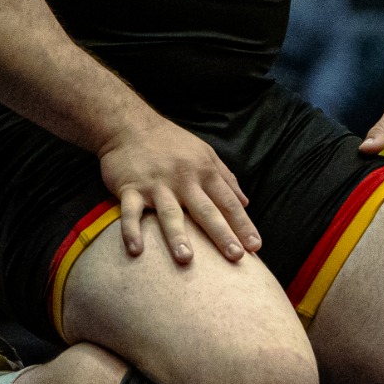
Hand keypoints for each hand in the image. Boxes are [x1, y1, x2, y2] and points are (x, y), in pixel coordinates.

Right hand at [97, 114, 260, 265]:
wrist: (129, 125)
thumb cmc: (171, 142)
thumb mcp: (204, 153)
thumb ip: (225, 178)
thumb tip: (245, 203)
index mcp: (204, 171)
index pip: (228, 202)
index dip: (242, 224)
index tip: (255, 247)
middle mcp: (183, 179)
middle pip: (205, 210)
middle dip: (221, 234)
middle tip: (235, 256)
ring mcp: (156, 185)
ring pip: (169, 213)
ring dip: (178, 236)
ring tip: (186, 259)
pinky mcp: (130, 188)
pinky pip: (131, 212)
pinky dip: (131, 230)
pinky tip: (137, 250)